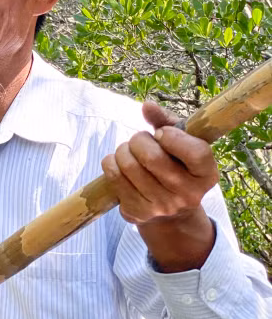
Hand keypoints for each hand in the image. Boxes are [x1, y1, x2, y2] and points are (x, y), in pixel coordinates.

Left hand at [101, 101, 218, 271]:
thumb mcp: (180, 143)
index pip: (195, 152)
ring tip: (128, 151)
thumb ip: (166, 121)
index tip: (162, 133)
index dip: (173, 137)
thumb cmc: (175, 166)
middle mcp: (188, 195)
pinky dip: (110, 162)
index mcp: (207, 175)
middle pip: (152, 157)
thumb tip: (147, 106)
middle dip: (138, 140)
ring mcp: (162, 206)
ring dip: (122, 150)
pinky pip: (114, 176)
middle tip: (139, 140)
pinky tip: (119, 163)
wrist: (169, 212)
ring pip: (129, 165)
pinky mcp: (137, 212)